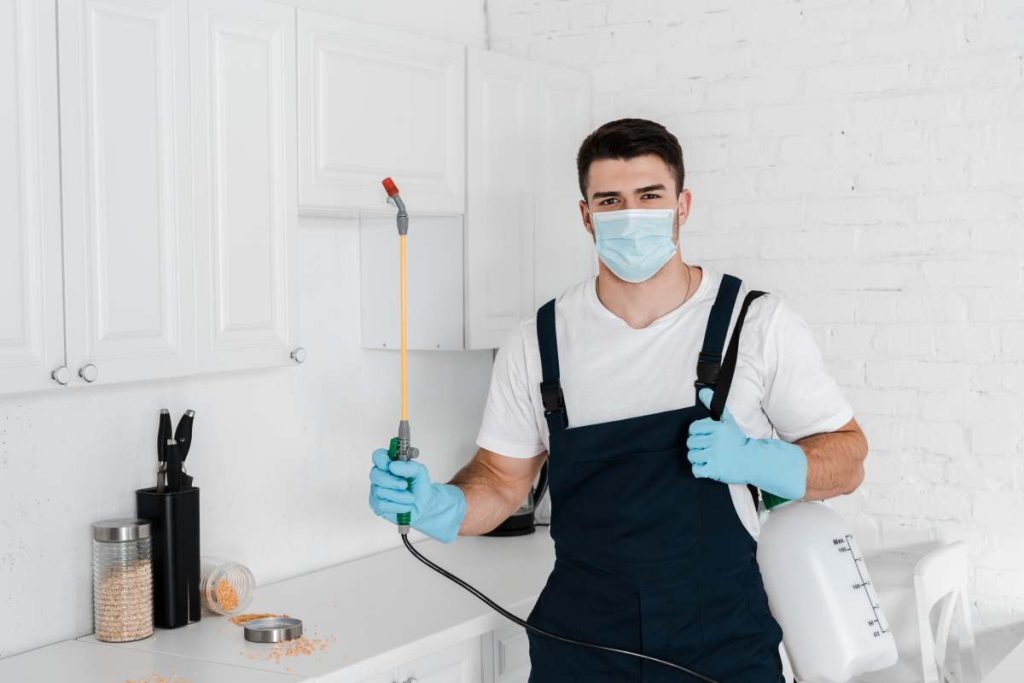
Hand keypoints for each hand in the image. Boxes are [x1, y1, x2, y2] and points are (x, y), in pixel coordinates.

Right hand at [368, 449, 466, 542]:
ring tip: (410, 498)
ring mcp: (378, 491)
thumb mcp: (420, 473)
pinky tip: (405, 505)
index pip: (378, 457)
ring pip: (380, 490)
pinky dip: (397, 505)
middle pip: (376, 474)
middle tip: (405, 484)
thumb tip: (395, 465)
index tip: (392, 464)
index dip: (382, 459)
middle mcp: (381, 477)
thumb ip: (408, 466)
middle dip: (392, 481)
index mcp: (389, 466)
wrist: (427, 507)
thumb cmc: (422, 489)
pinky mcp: (378, 505)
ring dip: (399, 496)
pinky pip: (383, 503)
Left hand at [686, 388, 806, 500]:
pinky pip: (696, 470)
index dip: (697, 433)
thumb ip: (713, 405)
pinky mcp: (715, 470)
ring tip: (708, 458)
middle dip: (697, 446)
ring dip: (698, 458)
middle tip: (708, 449)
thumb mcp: (728, 421)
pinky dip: (699, 470)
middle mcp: (715, 441)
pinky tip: (707, 467)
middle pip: (691, 443)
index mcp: (718, 428)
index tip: (705, 437)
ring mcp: (714, 456)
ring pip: (692, 456)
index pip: (693, 428)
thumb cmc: (738, 441)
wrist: (753, 460)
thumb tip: (702, 391)